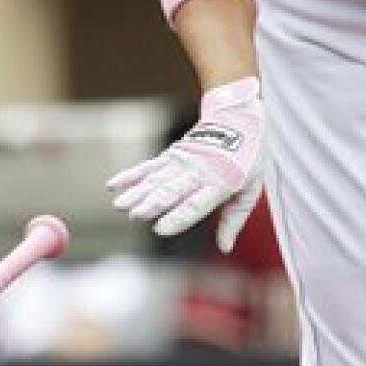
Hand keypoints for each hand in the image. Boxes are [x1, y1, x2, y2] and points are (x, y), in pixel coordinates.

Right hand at [107, 76, 263, 252]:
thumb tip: (225, 248)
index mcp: (221, 183)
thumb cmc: (248, 158)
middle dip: (152, 204)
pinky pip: (149, 166)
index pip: (196, 204)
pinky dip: (131, 175)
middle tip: (134, 216)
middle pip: (171, 190)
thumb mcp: (251, 189)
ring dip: (137, 192)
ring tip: (120, 205)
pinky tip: (114, 184)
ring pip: (156, 179)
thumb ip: (234, 219)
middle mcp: (199, 171)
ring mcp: (183, 161)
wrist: (238, 116)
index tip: (160, 229)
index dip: (178, 216)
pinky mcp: (172, 154)